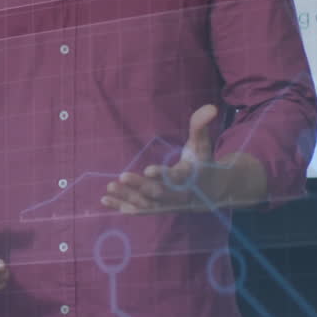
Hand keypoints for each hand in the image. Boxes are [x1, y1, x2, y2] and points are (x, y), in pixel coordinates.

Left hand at [102, 104, 219, 213]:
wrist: (211, 192)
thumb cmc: (202, 162)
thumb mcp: (202, 144)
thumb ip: (200, 126)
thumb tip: (211, 106)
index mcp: (190, 178)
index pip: (176, 178)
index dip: (162, 175)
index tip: (148, 170)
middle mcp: (179, 195)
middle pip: (158, 193)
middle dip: (140, 186)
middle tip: (122, 176)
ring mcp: (168, 205)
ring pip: (146, 204)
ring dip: (127, 196)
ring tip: (109, 187)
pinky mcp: (158, 209)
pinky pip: (139, 210)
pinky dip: (122, 206)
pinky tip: (105, 200)